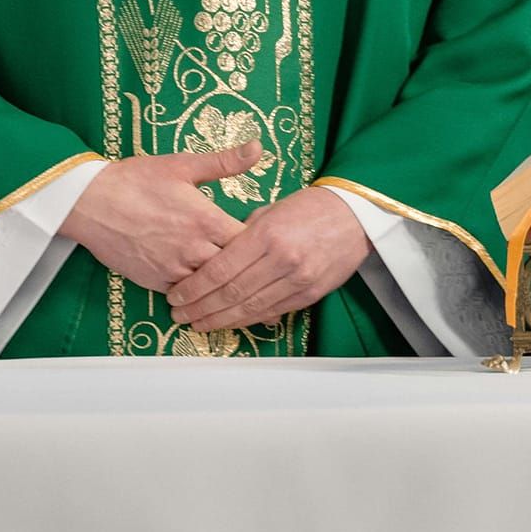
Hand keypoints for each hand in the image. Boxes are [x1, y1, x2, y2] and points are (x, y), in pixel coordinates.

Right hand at [58, 141, 261, 293]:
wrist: (90, 202)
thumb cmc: (136, 180)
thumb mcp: (182, 165)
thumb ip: (224, 161)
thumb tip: (257, 147)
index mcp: (207, 220)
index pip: (249, 242)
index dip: (257, 241)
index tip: (258, 236)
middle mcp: (194, 250)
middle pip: (234, 268)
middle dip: (241, 263)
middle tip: (246, 257)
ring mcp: (175, 270)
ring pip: (210, 285)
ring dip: (218, 278)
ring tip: (224, 270)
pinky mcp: (156, 282)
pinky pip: (185, 293)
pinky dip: (194, 288)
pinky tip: (197, 279)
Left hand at [166, 186, 371, 330]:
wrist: (355, 217)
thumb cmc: (309, 207)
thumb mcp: (271, 209)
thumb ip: (244, 232)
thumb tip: (218, 251)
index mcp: (267, 234)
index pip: (221, 269)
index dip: (195, 287)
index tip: (176, 295)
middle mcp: (281, 260)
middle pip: (231, 293)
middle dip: (200, 307)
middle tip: (178, 314)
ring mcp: (297, 280)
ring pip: (250, 308)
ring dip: (219, 320)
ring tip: (197, 324)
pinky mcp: (309, 295)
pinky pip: (271, 312)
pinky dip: (246, 320)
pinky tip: (228, 322)